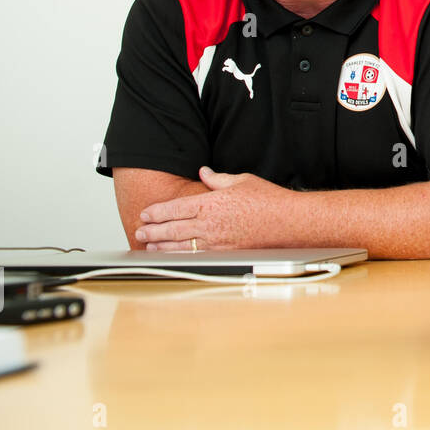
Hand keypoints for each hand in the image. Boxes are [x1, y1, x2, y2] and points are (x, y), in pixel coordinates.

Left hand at [135, 167, 292, 250]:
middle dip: (153, 231)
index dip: (157, 212)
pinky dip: (181, 257)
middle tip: (140, 232)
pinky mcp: (225, 253)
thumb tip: (205, 172)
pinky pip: (196, 256)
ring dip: (162, 246)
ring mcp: (216, 241)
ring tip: (149, 246)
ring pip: (180, 245)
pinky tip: (173, 257)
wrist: (288, 222)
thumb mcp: (241, 180)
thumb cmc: (269, 201)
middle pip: (172, 229)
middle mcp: (210, 224)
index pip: (175, 208)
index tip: (146, 214)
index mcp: (211, 203)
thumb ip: (218, 178)